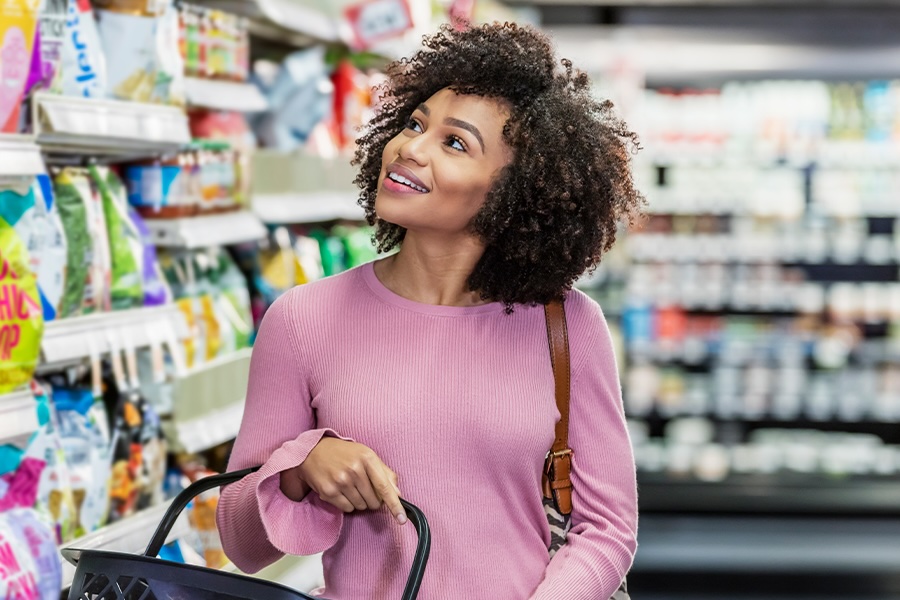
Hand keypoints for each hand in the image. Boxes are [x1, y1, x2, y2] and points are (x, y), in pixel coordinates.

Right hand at [280, 437, 406, 524]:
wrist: (313, 450)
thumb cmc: (343, 453)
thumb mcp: (366, 455)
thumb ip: (384, 473)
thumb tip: (398, 494)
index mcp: (367, 458)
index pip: (385, 487)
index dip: (395, 505)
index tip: (402, 518)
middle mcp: (354, 469)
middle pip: (374, 501)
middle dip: (373, 500)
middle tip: (363, 488)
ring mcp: (340, 481)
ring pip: (361, 506)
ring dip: (359, 501)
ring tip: (350, 487)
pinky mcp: (329, 491)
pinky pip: (347, 508)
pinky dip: (347, 504)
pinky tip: (341, 491)